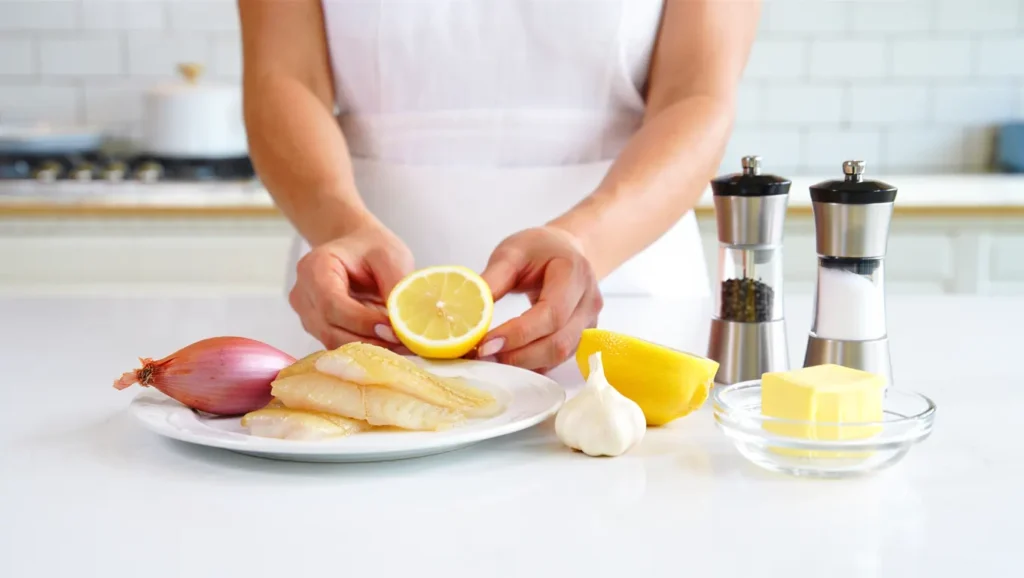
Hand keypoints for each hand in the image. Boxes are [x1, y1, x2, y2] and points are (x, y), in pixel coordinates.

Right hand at [290, 222, 412, 349]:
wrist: (356, 248)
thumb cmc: (371, 247)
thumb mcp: (390, 256)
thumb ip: (395, 287)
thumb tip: (404, 325)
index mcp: (314, 268)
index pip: (332, 304)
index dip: (362, 322)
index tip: (394, 330)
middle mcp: (303, 294)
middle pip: (331, 330)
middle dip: (370, 340)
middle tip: (406, 344)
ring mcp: (307, 315)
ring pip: (335, 343)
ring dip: (370, 348)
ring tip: (402, 346)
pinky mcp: (318, 329)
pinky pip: (339, 346)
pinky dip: (366, 348)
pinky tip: (390, 344)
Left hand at [477, 226, 602, 371]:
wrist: (565, 250)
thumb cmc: (538, 249)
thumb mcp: (512, 252)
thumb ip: (493, 279)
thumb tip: (468, 310)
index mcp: (574, 273)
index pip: (551, 314)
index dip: (518, 334)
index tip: (485, 344)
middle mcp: (589, 301)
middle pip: (558, 342)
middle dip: (518, 355)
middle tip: (482, 356)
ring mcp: (590, 322)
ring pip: (559, 356)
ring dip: (524, 364)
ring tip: (491, 359)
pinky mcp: (583, 337)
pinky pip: (558, 359)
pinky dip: (531, 365)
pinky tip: (507, 360)